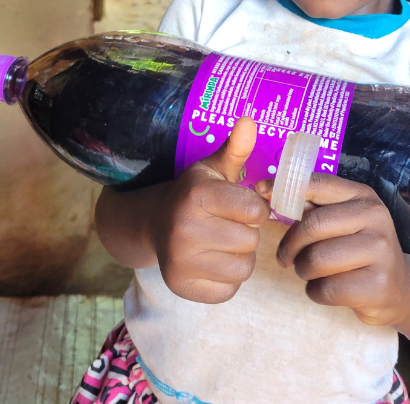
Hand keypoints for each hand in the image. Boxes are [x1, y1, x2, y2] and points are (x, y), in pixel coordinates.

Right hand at [150, 117, 268, 303]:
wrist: (153, 223)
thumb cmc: (195, 195)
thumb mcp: (213, 169)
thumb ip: (236, 148)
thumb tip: (250, 120)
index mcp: (196, 197)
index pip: (256, 212)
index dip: (255, 209)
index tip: (240, 205)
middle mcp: (183, 230)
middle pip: (251, 241)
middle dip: (246, 232)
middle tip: (226, 225)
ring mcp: (179, 262)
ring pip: (243, 268)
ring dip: (239, 256)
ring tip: (221, 242)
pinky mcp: (180, 287)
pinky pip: (229, 290)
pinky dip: (227, 279)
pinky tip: (212, 261)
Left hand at [258, 173, 409, 326]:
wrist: (399, 289)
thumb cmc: (358, 252)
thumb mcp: (344, 222)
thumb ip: (312, 207)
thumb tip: (265, 190)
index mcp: (364, 197)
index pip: (319, 184)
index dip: (285, 188)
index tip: (261, 192)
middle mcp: (376, 218)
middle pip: (312, 226)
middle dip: (291, 246)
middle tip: (287, 257)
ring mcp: (381, 251)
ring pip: (315, 260)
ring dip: (303, 271)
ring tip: (313, 273)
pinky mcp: (377, 284)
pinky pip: (325, 289)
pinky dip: (316, 293)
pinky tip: (329, 289)